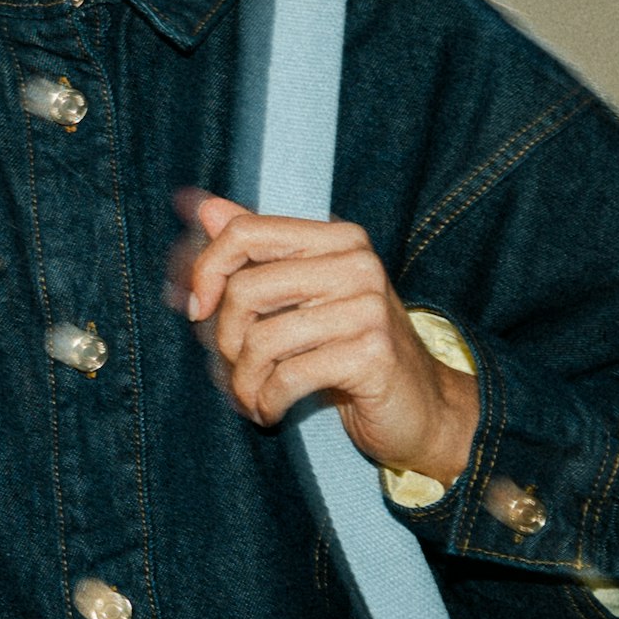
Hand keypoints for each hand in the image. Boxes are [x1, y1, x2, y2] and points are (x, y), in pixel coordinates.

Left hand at [166, 189, 477, 486]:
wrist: (421, 406)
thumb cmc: (351, 349)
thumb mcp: (304, 296)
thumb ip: (256, 251)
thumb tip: (202, 207)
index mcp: (338, 239)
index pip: (245, 232)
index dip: (206, 270)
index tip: (198, 308)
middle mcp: (357, 264)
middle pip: (245, 290)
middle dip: (225, 340)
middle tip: (235, 368)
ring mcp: (368, 308)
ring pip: (262, 340)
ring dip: (244, 381)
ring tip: (252, 397)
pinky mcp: (371, 355)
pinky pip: (287, 377)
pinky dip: (267, 402)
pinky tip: (271, 411)